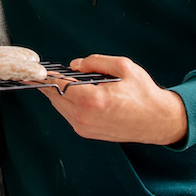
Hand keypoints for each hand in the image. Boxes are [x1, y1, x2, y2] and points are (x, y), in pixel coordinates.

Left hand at [39, 54, 188, 145]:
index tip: (37, 70)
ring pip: (60, 106)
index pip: (59, 85)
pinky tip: (76, 93)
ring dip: (59, 93)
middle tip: (48, 72)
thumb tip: (74, 65)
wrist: (158, 121)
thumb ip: (95, 62)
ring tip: (66, 80)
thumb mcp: (123, 66)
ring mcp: (85, 128)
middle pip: (55, 97)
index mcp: (93, 100)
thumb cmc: (144, 94)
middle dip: (51, 83)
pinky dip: (67, 103)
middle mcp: (85, 117)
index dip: (47, 76)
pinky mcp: (87, 133)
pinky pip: (68, 115)